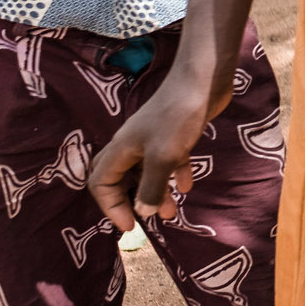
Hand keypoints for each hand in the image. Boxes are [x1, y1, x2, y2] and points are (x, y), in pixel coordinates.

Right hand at [88, 72, 220, 230]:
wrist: (204, 80)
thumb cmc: (178, 116)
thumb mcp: (163, 157)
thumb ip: (151, 187)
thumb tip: (144, 213)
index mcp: (121, 149)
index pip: (100, 183)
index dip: (111, 207)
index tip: (132, 225)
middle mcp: (132, 144)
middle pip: (119, 178)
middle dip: (129, 201)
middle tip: (146, 220)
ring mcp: (153, 137)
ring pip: (146, 172)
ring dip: (157, 192)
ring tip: (173, 213)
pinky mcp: (174, 133)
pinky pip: (169, 160)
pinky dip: (176, 175)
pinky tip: (189, 186)